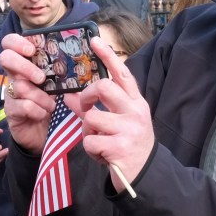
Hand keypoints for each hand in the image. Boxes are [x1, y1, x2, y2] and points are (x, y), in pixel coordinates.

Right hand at [0, 33, 54, 153]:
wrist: (41, 134)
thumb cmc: (48, 105)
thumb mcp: (55, 87)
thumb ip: (59, 74)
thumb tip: (77, 62)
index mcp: (24, 66)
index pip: (9, 44)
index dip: (16, 42)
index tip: (31, 49)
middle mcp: (14, 77)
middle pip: (5, 58)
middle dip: (24, 66)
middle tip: (41, 78)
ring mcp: (10, 94)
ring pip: (20, 86)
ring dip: (40, 96)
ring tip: (50, 106)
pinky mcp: (11, 111)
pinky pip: (24, 106)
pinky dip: (38, 111)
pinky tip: (43, 114)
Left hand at [65, 38, 155, 192]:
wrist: (145, 175)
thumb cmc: (129, 145)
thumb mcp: (117, 123)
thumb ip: (94, 109)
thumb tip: (69, 97)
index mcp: (136, 103)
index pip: (122, 74)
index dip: (108, 56)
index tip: (94, 41)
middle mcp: (135, 113)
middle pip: (103, 88)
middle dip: (86, 96)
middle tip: (84, 105)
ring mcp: (129, 130)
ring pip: (91, 117)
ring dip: (87, 130)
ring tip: (97, 140)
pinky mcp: (120, 147)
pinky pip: (90, 141)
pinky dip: (90, 149)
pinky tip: (102, 155)